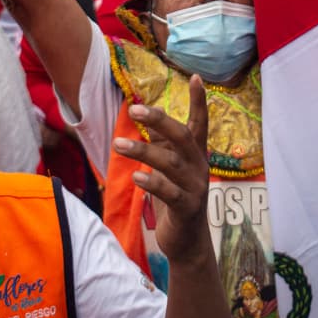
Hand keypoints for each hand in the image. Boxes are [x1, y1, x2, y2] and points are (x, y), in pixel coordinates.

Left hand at [113, 75, 210, 265]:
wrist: (188, 241)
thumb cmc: (176, 198)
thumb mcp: (171, 168)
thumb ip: (163, 144)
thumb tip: (149, 116)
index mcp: (195, 154)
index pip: (200, 123)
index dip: (199, 101)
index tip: (196, 77)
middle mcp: (199, 166)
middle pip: (182, 136)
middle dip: (159, 120)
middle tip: (134, 109)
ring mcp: (195, 187)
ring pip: (171, 163)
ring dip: (144, 152)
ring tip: (118, 145)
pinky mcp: (188, 208)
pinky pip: (170, 193)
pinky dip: (152, 183)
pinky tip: (136, 177)